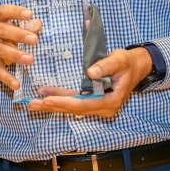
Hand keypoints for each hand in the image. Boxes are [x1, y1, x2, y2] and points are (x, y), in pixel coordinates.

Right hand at [0, 4, 41, 88]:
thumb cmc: (1, 40)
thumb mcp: (11, 32)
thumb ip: (25, 27)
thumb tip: (38, 23)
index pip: (3, 11)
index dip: (16, 12)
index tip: (30, 14)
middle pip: (2, 30)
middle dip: (19, 35)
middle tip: (34, 40)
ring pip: (0, 50)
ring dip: (16, 55)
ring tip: (30, 59)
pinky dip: (7, 78)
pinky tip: (16, 84)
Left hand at [26, 47, 152, 117]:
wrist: (137, 66)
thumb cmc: (129, 62)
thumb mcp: (120, 60)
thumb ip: (106, 66)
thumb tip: (90, 72)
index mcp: (110, 102)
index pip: (82, 105)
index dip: (64, 103)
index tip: (47, 100)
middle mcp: (103, 108)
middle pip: (74, 110)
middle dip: (53, 107)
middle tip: (32, 104)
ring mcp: (98, 106)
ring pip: (72, 108)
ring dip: (53, 105)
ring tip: (33, 103)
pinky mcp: (94, 101)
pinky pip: (75, 102)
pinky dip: (61, 100)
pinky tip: (46, 97)